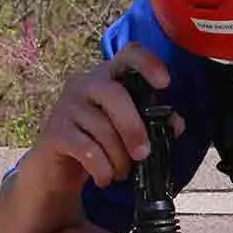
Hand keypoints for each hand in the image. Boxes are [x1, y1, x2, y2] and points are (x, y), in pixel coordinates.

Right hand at [23, 43, 185, 195]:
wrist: (56, 169)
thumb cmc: (98, 143)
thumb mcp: (126, 131)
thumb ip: (152, 123)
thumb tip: (177, 124)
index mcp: (107, 77)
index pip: (128, 54)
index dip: (148, 63)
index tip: (164, 83)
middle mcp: (84, 84)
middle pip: (114, 94)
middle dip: (133, 127)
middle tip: (143, 154)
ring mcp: (66, 106)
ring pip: (102, 127)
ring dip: (118, 158)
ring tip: (121, 172)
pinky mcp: (55, 132)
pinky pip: (87, 149)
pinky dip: (102, 168)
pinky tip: (105, 178)